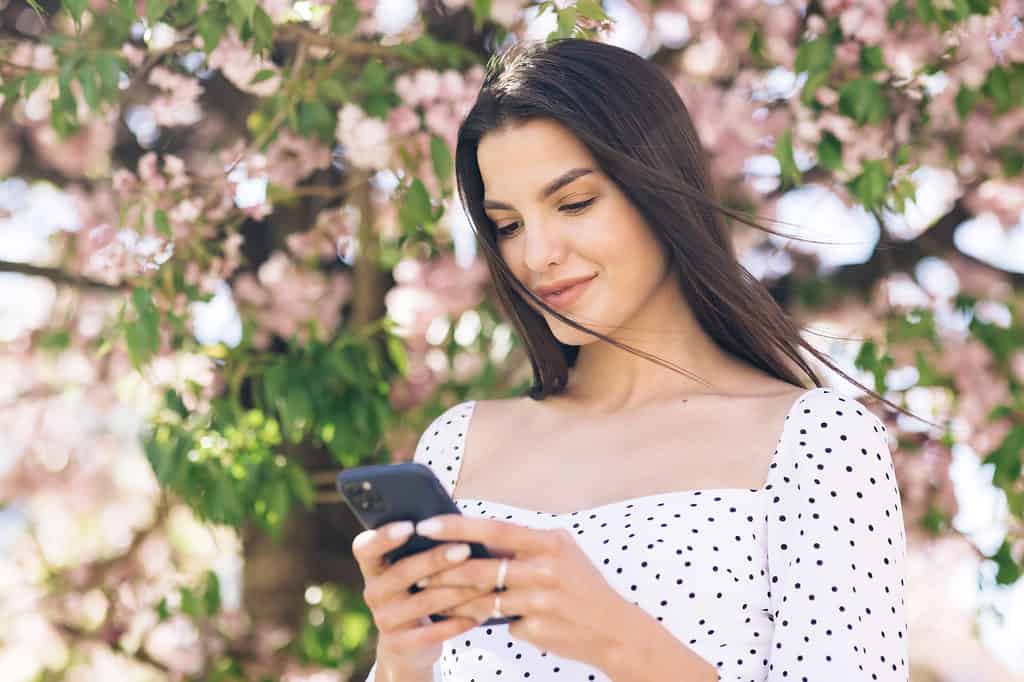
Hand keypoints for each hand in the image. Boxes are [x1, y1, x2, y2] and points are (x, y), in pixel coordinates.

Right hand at [351, 520, 496, 677]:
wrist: (406, 646)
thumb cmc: (417, 590)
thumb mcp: (412, 569)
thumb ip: (422, 546)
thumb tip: (455, 522)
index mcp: (373, 566)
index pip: (366, 547)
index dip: (385, 536)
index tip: (410, 526)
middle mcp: (373, 592)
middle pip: (402, 572)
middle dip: (435, 559)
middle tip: (464, 549)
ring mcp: (384, 620)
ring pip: (424, 602)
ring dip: (458, 591)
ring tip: (485, 581)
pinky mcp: (399, 645)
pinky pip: (433, 633)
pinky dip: (459, 622)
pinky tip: (482, 612)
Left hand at [413, 513, 633, 671]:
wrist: (615, 630)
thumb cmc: (581, 585)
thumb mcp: (561, 553)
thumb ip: (523, 545)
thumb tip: (475, 536)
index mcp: (550, 542)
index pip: (495, 529)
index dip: (457, 527)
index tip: (426, 525)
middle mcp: (546, 569)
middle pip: (481, 568)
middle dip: (444, 572)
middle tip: (417, 573)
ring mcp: (541, 601)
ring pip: (482, 600)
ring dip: (454, 601)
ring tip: (433, 599)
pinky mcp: (537, 628)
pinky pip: (500, 623)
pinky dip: (486, 621)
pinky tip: (472, 621)